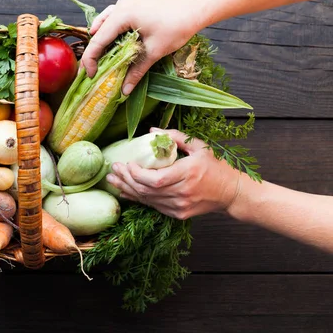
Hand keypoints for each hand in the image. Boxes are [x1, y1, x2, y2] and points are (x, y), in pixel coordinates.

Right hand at [80, 0, 202, 94]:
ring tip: (99, 59)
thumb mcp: (154, 52)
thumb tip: (124, 91)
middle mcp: (120, 5)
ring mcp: (126, 3)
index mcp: (123, 14)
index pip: (98, 40)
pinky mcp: (132, 4)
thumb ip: (136, 71)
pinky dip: (109, 32)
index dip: (91, 60)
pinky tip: (112, 44)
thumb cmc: (176, 27)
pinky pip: (113, 18)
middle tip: (92, 71)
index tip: (90, 76)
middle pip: (98, 31)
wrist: (194, 10)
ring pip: (103, 23)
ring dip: (100, 41)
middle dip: (94, 52)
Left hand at [105, 128, 241, 219]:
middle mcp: (182, 193)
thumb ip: (176, 137)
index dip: (137, 174)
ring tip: (112, 181)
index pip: (155, 179)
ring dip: (128, 190)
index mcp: (188, 174)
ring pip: (147, 199)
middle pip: (147, 190)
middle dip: (126, 180)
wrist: (232, 193)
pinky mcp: (178, 214)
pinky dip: (138, 198)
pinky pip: (153, 206)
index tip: (127, 163)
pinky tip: (126, 192)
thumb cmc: (217, 167)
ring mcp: (180, 206)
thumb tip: (152, 131)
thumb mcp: (200, 146)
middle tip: (113, 170)